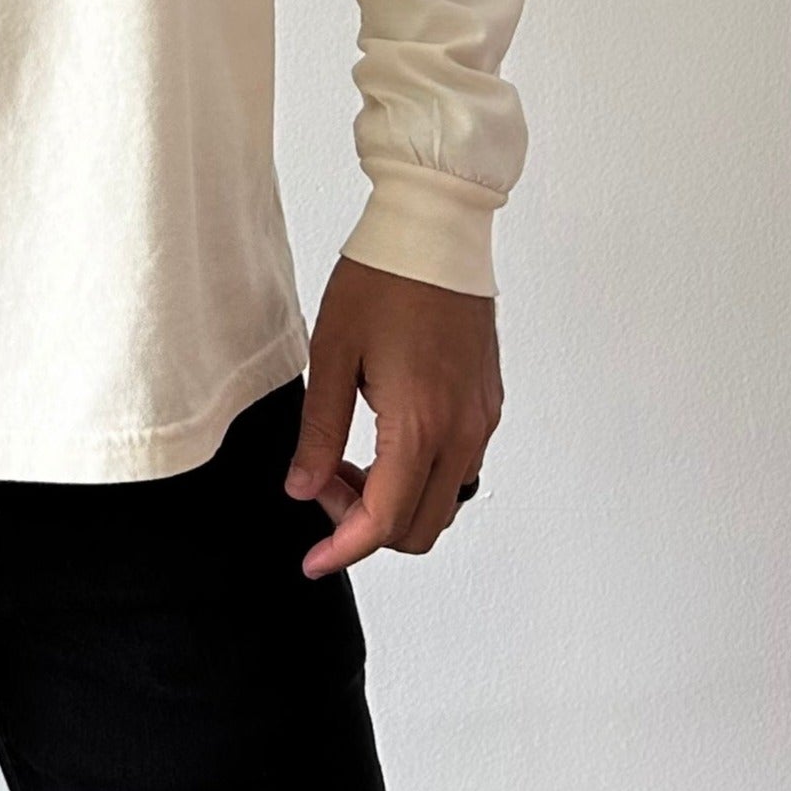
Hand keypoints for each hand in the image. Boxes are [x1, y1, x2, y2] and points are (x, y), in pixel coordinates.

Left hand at [284, 255, 501, 580]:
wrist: (437, 229)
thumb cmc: (383, 279)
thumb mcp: (332, 351)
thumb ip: (319, 429)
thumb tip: (303, 488)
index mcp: (419, 423)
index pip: (384, 520)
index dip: (344, 549)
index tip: (313, 561)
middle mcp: (462, 430)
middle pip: (421, 526)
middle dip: (367, 524)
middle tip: (324, 482)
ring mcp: (481, 418)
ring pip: (444, 500)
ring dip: (396, 501)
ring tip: (349, 457)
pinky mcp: (488, 401)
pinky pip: (461, 466)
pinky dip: (421, 474)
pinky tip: (384, 436)